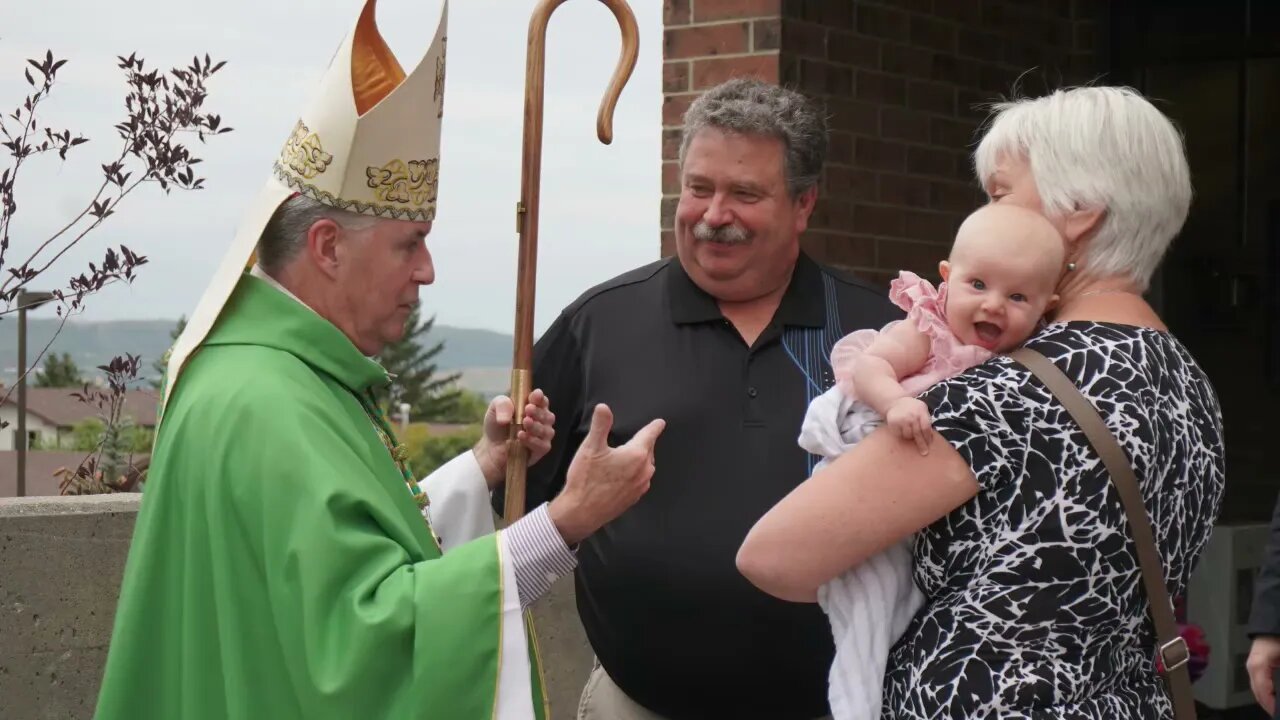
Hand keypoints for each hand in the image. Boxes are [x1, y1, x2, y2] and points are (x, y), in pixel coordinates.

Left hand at [473, 389, 555, 489]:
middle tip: (528, 408)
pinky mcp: (539, 451)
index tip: (535, 395)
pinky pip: (542, 446)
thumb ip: (502, 405)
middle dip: (538, 412)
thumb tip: (507, 418)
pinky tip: (521, 436)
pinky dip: (532, 440)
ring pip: (546, 431)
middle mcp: (541, 422)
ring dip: (535, 426)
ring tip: (524, 422)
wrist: (491, 448)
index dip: (540, 398)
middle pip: (548, 416)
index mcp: (534, 407)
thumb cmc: (497, 426)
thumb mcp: (495, 409)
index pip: (542, 401)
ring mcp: (542, 437)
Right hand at [548, 404, 664, 544]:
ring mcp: (639, 486)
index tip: (660, 423)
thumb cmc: (586, 479)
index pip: (649, 435)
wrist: (582, 512)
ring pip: (646, 466)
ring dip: (642, 458)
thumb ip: (600, 425)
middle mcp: (643, 471)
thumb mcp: (591, 447)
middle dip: (646, 442)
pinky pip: (640, 480)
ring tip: (631, 454)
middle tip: (641, 437)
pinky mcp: (633, 498)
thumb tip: (604, 407)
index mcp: (636, 455)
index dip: (654, 427)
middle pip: (649, 451)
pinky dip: (636, 473)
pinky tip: (624, 474)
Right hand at [885, 397, 932, 454]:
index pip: (926, 428)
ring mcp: (901, 419)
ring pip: (908, 436)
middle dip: (921, 444)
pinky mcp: (893, 423)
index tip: (929, 444)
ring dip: (910, 437)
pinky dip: (901, 434)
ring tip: (909, 431)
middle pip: (917, 434)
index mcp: (921, 411)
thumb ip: (926, 420)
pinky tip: (901, 429)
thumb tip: (931, 437)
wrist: (895, 402)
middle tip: (924, 452)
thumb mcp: (922, 409)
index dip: (928, 437)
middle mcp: (911, 415)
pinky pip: (899, 435)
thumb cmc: (913, 408)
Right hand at [1247, 635, 1279, 714]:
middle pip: (1258, 693)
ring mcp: (1252, 666)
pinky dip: (1265, 693)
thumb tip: (1279, 687)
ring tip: (1275, 706)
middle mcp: (1252, 667)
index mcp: (1258, 665)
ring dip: (1266, 699)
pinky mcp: (1256, 665)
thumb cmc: (1278, 637)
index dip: (1271, 705)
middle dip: (1267, 704)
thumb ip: (1279, 673)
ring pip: (1257, 689)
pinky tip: (1273, 696)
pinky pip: (1259, 683)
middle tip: (1275, 712)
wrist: (1273, 623)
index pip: (1263, 692)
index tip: (1276, 712)